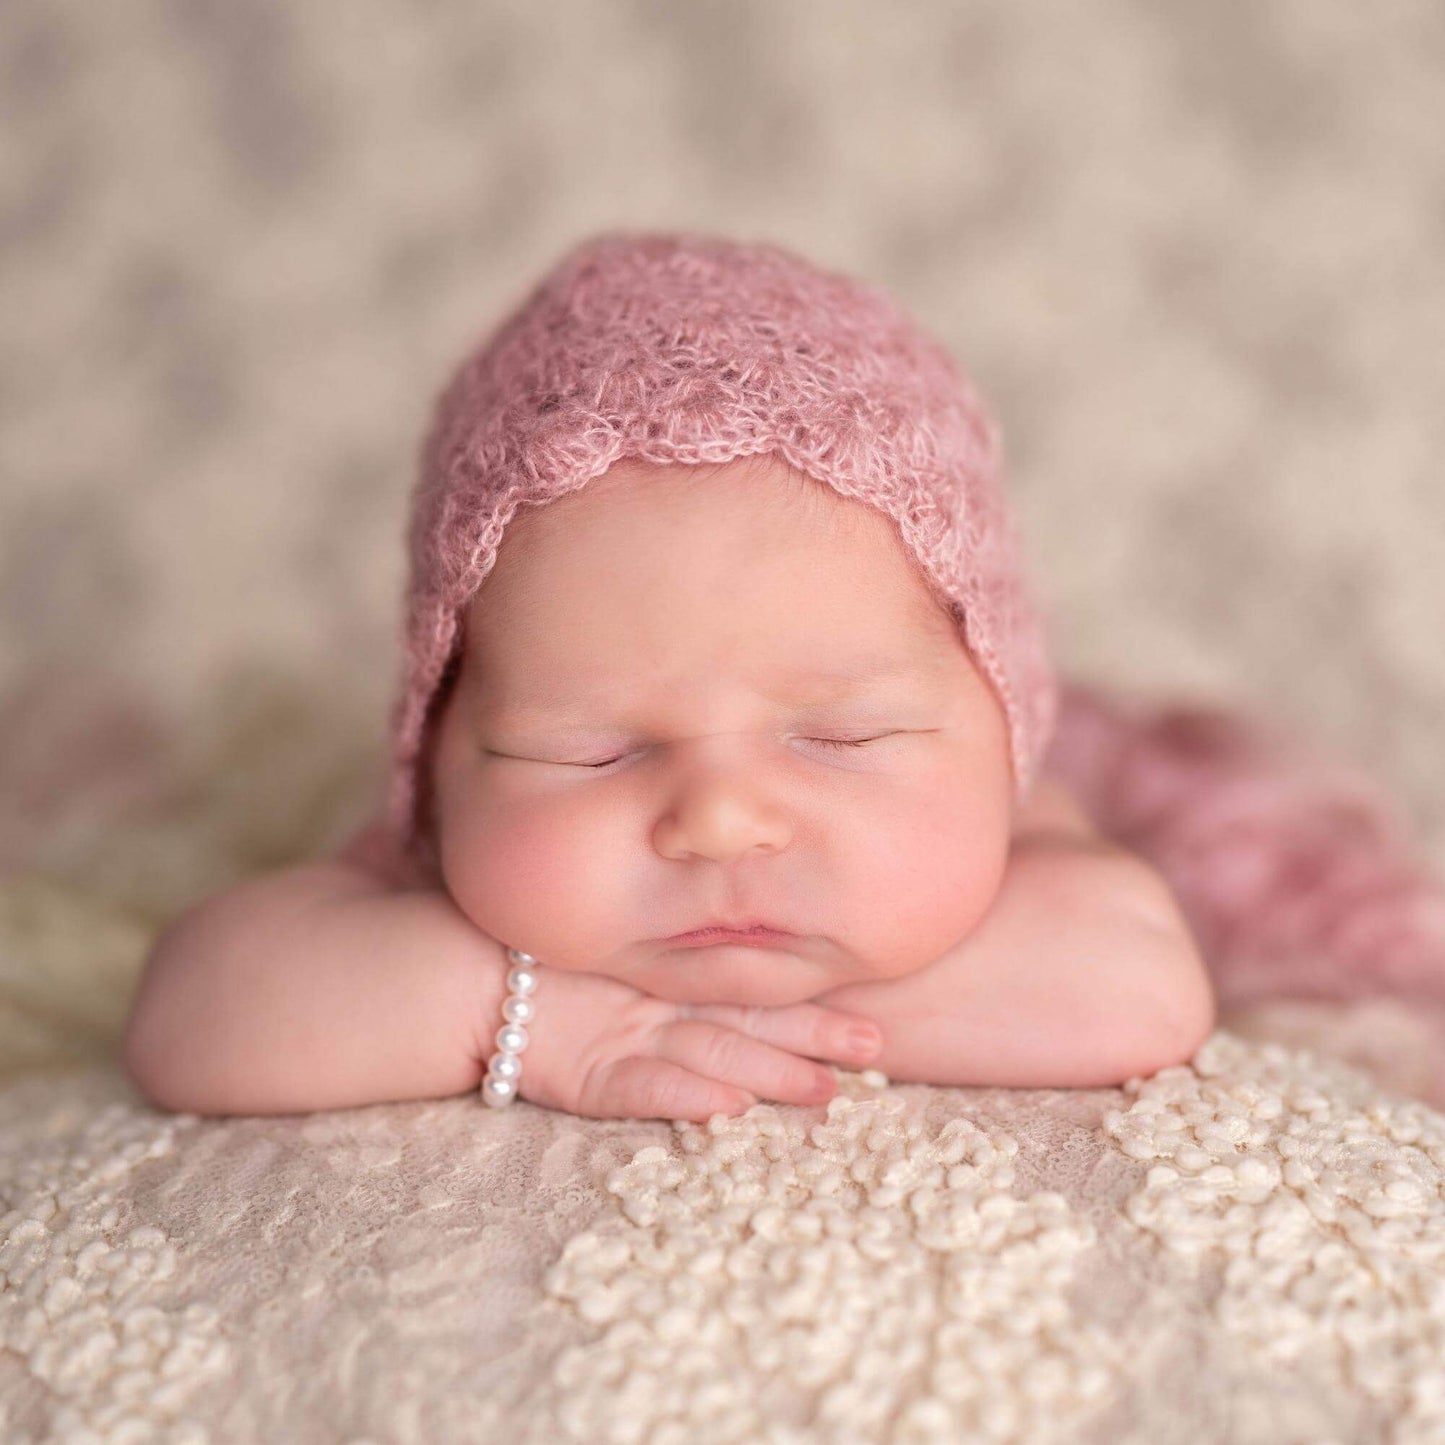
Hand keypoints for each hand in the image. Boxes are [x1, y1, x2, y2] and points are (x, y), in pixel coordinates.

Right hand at [515, 965, 884, 1121]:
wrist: (469, 979)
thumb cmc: (547, 969)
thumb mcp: (620, 968)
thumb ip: (675, 975)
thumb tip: (736, 995)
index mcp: (674, 988)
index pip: (754, 1001)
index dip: (811, 1013)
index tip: (872, 1025)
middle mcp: (662, 1012)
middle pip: (748, 1026)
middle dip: (811, 1040)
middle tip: (873, 1051)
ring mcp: (628, 1040)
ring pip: (712, 1056)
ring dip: (769, 1073)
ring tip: (823, 1090)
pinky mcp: (589, 1076)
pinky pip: (643, 1090)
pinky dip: (685, 1098)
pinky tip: (727, 1110)